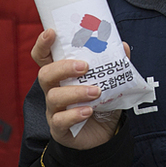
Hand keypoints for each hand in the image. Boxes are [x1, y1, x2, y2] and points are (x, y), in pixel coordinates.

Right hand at [31, 29, 123, 149]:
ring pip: (53, 97)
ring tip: (96, 92)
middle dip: (63, 68)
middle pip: (45, 74)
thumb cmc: (102, 102)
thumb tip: (122, 45)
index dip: (43, 45)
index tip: (51, 33)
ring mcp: (54, 109)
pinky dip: (74, 114)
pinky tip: (88, 111)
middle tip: (85, 66)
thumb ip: (115, 63)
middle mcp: (54, 89)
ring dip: (76, 92)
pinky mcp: (59, 128)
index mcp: (62, 74)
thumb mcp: (110, 80)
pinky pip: (60, 121)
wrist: (105, 133)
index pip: (44, 57)